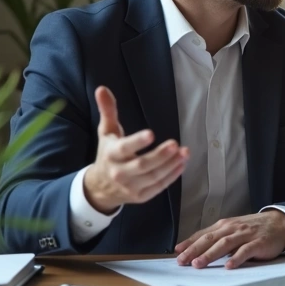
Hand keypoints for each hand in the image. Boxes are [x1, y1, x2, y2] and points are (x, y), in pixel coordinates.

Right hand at [83, 86, 188, 213]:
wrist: (99, 187)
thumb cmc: (107, 154)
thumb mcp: (106, 132)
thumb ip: (107, 111)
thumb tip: (102, 88)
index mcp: (111, 154)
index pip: (124, 148)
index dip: (137, 142)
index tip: (151, 134)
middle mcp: (120, 172)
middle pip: (142, 165)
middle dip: (160, 155)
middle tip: (175, 144)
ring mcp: (130, 187)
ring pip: (153, 177)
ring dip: (171, 165)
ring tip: (184, 152)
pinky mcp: (141, 196)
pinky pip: (159, 187)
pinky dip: (172, 176)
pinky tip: (182, 164)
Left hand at [174, 210, 284, 268]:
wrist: (281, 223)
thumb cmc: (253, 229)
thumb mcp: (233, 229)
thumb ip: (216, 238)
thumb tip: (192, 249)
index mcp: (225, 225)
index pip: (203, 234)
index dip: (189, 243)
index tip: (177, 253)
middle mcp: (233, 228)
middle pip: (210, 239)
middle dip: (194, 250)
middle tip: (182, 261)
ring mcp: (246, 235)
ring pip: (225, 244)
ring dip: (210, 254)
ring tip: (198, 264)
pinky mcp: (259, 243)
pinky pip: (246, 251)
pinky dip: (236, 258)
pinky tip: (228, 266)